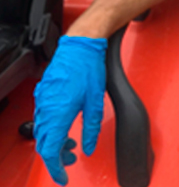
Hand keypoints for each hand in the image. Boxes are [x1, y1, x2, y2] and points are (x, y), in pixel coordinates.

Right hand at [33, 36, 107, 185]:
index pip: (50, 151)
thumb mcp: (96, 103)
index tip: (63, 177)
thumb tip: (89, 147)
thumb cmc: (89, 69)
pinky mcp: (43, 94)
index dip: (56, 168)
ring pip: (43, 132)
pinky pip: (44, 119)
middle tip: (72, 159)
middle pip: (45, 144)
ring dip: (56, 142)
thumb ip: (92, 128)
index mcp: (59, 114)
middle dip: (57, 156)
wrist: (80, 45)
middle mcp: (46, 109)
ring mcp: (42, 101)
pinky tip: (66, 127)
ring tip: (73, 144)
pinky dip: (53, 129)